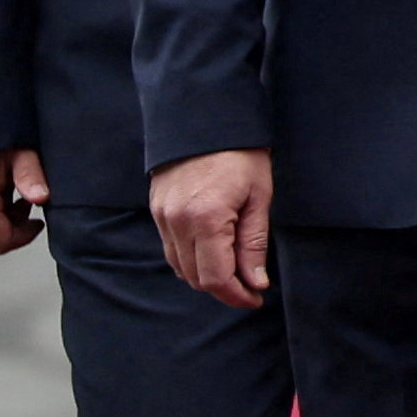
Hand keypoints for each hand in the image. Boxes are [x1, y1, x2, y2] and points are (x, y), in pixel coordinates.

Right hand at [150, 147, 274, 308]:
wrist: (205, 118)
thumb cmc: (240, 154)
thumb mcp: (259, 197)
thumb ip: (254, 243)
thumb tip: (255, 281)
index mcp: (206, 220)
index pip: (216, 278)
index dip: (236, 296)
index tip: (255, 299)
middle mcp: (177, 222)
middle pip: (195, 278)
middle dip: (223, 289)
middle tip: (249, 287)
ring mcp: (163, 217)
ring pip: (179, 266)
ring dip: (205, 276)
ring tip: (234, 271)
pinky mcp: (157, 210)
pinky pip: (171, 248)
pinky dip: (190, 258)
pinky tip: (213, 252)